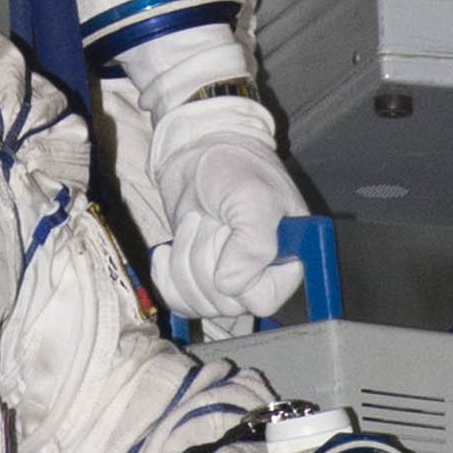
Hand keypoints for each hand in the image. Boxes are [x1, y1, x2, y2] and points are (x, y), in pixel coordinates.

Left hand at [144, 92, 302, 330]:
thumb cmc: (234, 166)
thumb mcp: (253, 198)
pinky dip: (165, 277)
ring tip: (194, 222)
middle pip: (226, 303)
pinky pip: (178, 300)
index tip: (228, 235)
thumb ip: (254, 244)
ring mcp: (225, 277)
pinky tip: (166, 250)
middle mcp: (259, 275)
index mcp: (287, 260)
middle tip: (209, 219)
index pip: (263, 299)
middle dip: (205, 258)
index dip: (239, 276)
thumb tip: (231, 286)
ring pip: (200, 302)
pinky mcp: (195, 275)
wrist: (196, 149)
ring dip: (185, 261)